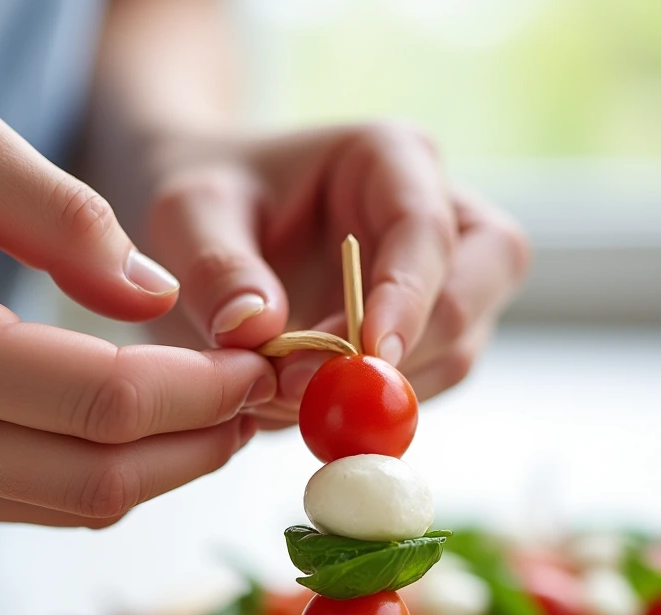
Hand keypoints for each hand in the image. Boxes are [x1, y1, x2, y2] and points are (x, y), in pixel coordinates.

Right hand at [0, 98, 274, 526]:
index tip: (253, 365)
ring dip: (165, 468)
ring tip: (216, 414)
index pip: (98, 402)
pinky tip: (147, 431)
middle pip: (98, 477)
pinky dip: (111, 475)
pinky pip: (42, 506)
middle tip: (252, 399)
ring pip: (77, 506)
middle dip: (197, 443)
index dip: (197, 391)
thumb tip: (155, 297)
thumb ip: (63, 213)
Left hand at [138, 123, 528, 423]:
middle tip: (330, 392)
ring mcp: (440, 285)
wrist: (211, 230)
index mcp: (392, 161)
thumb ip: (216, 267)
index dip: (407, 296)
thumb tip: (258, 330)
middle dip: (411, 353)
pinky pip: (420, 387)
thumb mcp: (188, 214)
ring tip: (284, 394)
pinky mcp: (424, 340)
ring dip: (381, 392)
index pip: (426, 228)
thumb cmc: (208, 200)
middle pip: (472, 293)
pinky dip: (368, 409)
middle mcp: (437, 218)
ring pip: (454, 353)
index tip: (368, 353)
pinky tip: (301, 404)